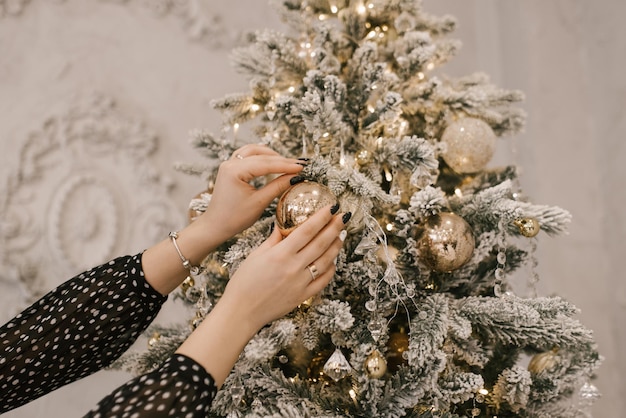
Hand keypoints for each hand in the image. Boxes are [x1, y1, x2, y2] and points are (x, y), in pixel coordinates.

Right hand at [175, 204, 349, 386]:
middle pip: (321, 243)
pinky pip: (323, 280)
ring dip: (336, 246)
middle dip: (334, 227)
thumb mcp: (256, 255)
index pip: (307, 230)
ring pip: (326, 260)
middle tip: (343, 216)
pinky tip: (332, 260)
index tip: (331, 208)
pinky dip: (331, 268)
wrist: (241, 311)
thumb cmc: (244, 283)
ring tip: (341, 235)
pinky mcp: (303, 296)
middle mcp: (294, 267)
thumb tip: (283, 224)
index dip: (322, 217)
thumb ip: (274, 239)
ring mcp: (301, 282)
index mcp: (281, 254)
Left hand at [197, 144, 303, 240]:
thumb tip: (295, 177)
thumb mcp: (259, 203)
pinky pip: (247, 155)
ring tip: (287, 162)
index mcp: (234, 171)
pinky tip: (271, 161)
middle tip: (299, 165)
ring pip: (254, 151)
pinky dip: (260, 156)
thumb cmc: (234, 218)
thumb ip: (277, 187)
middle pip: (261, 156)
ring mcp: (228, 164)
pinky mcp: (230, 168)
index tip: (302, 167)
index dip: (286, 165)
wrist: (215, 226)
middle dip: (281, 160)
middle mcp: (230, 163)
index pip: (266, 164)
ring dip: (271, 155)